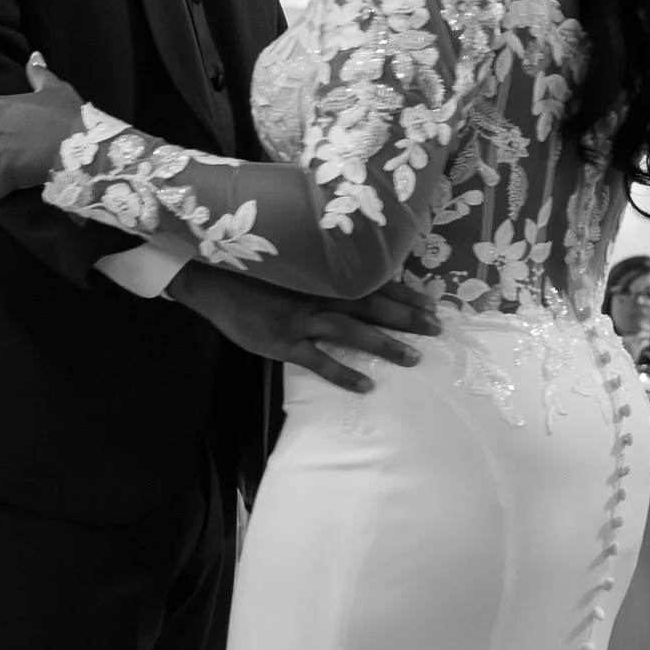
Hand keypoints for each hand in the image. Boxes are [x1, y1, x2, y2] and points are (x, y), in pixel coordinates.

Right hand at [170, 262, 433, 393]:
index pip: (373, 283)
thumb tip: (354, 278)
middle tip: (437, 329)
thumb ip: (321, 272)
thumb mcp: (293, 263)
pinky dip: (343, 373)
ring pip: (352, 332)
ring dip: (385, 345)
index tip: (432, 303)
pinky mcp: (283, 342)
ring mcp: (302, 319)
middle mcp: (319, 294)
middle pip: (372, 306)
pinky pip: (319, 361)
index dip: (404, 293)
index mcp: (323, 275)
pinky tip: (366, 386)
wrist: (212, 279)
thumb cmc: (253, 268)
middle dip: (407, 317)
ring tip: (413, 358)